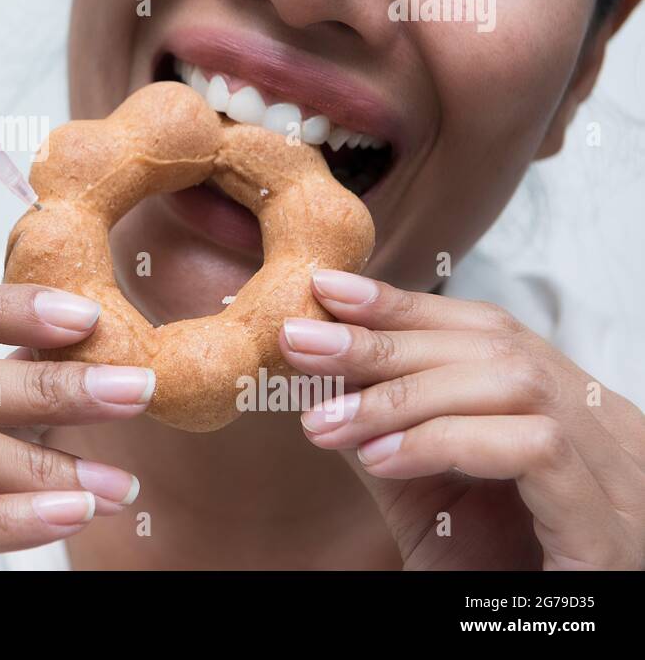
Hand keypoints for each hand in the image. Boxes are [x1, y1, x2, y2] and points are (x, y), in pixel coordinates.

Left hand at [279, 269, 644, 569]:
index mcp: (568, 414)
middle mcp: (607, 434)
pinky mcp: (610, 530)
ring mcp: (618, 480)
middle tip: (301, 345)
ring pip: (513, 386)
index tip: (328, 292)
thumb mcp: (426, 494)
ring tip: (325, 423)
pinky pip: (534, 449)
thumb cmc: (487, 576)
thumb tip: (323, 370)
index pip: (486, 331)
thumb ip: (387, 430)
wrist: (534, 657)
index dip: (406, 305)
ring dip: (401, 396)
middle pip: (493, 349)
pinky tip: (382, 460)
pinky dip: (446, 441)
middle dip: (384, 342)